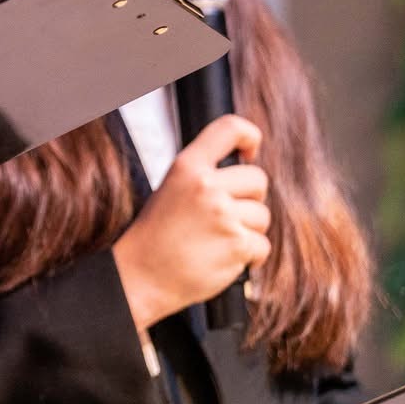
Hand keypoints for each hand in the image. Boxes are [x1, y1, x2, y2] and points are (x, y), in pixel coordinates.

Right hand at [111, 113, 270, 331]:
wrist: (141, 274)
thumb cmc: (155, 234)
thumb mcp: (171, 188)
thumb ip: (203, 175)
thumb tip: (242, 170)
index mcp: (187, 166)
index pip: (229, 129)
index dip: (249, 137)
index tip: (250, 152)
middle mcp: (206, 186)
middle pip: (258, 179)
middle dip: (250, 199)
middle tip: (227, 215)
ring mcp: (223, 215)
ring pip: (262, 216)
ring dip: (248, 230)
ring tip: (219, 239)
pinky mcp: (237, 245)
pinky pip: (263, 245)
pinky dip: (250, 255)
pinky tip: (225, 257)